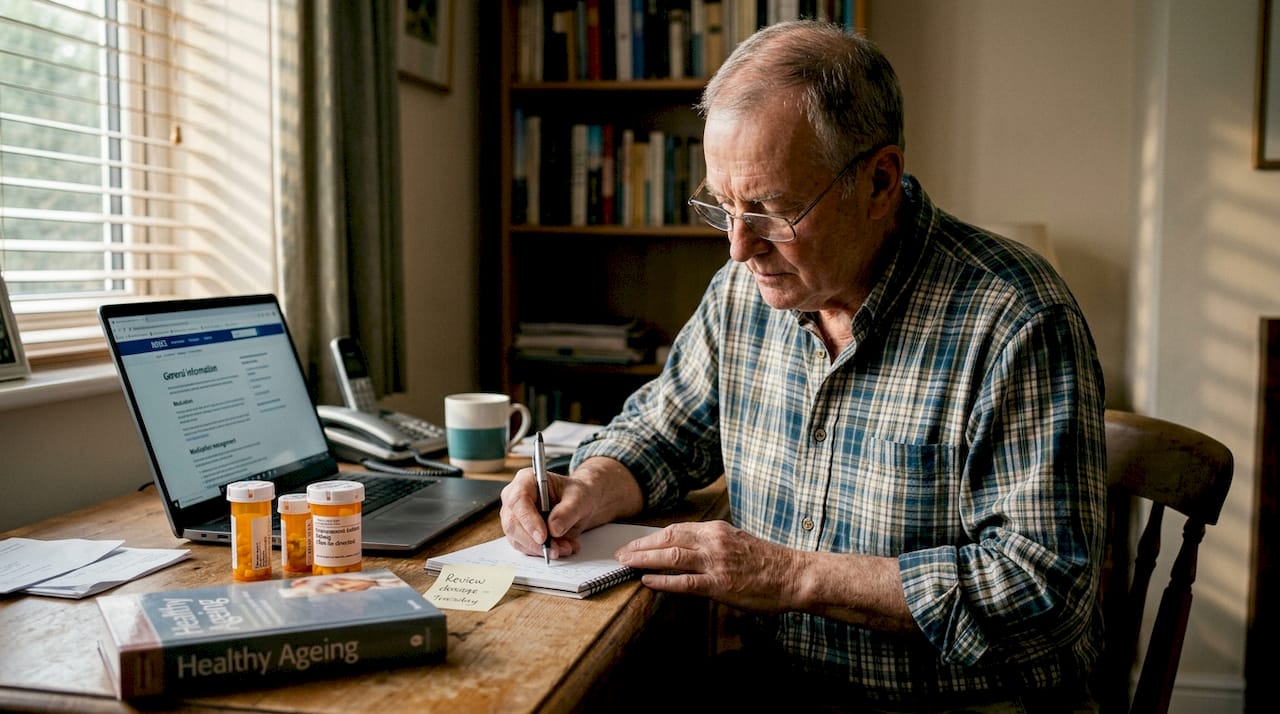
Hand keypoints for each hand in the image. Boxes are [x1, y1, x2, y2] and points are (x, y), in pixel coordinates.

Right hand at [499, 466, 585, 559]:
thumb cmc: (575, 495)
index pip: (518, 500)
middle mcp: (514, 498)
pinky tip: (561, 548)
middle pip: (513, 523)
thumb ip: (568, 511)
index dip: (528, 520)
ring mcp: (514, 516)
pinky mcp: (518, 533)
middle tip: (556, 550)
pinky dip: (542, 552)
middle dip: (534, 541)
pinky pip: (524, 547)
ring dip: (540, 549)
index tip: (542, 536)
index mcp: (526, 480)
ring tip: (565, 548)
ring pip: (517, 539)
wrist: (577, 505)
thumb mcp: (579, 498)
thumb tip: (554, 529)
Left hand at [614, 520, 798, 613]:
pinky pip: (685, 582)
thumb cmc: (767, 563)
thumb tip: (687, 550)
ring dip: (644, 560)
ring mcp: (716, 563)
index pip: (675, 529)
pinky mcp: (720, 585)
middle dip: (640, 547)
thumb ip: (712, 544)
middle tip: (620, 554)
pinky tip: (648, 582)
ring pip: (671, 556)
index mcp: (716, 530)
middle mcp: (713, 542)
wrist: (793, 575)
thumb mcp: (737, 542)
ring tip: (626, 565)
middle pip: (667, 539)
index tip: (634, 544)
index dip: (651, 537)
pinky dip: (663, 581)